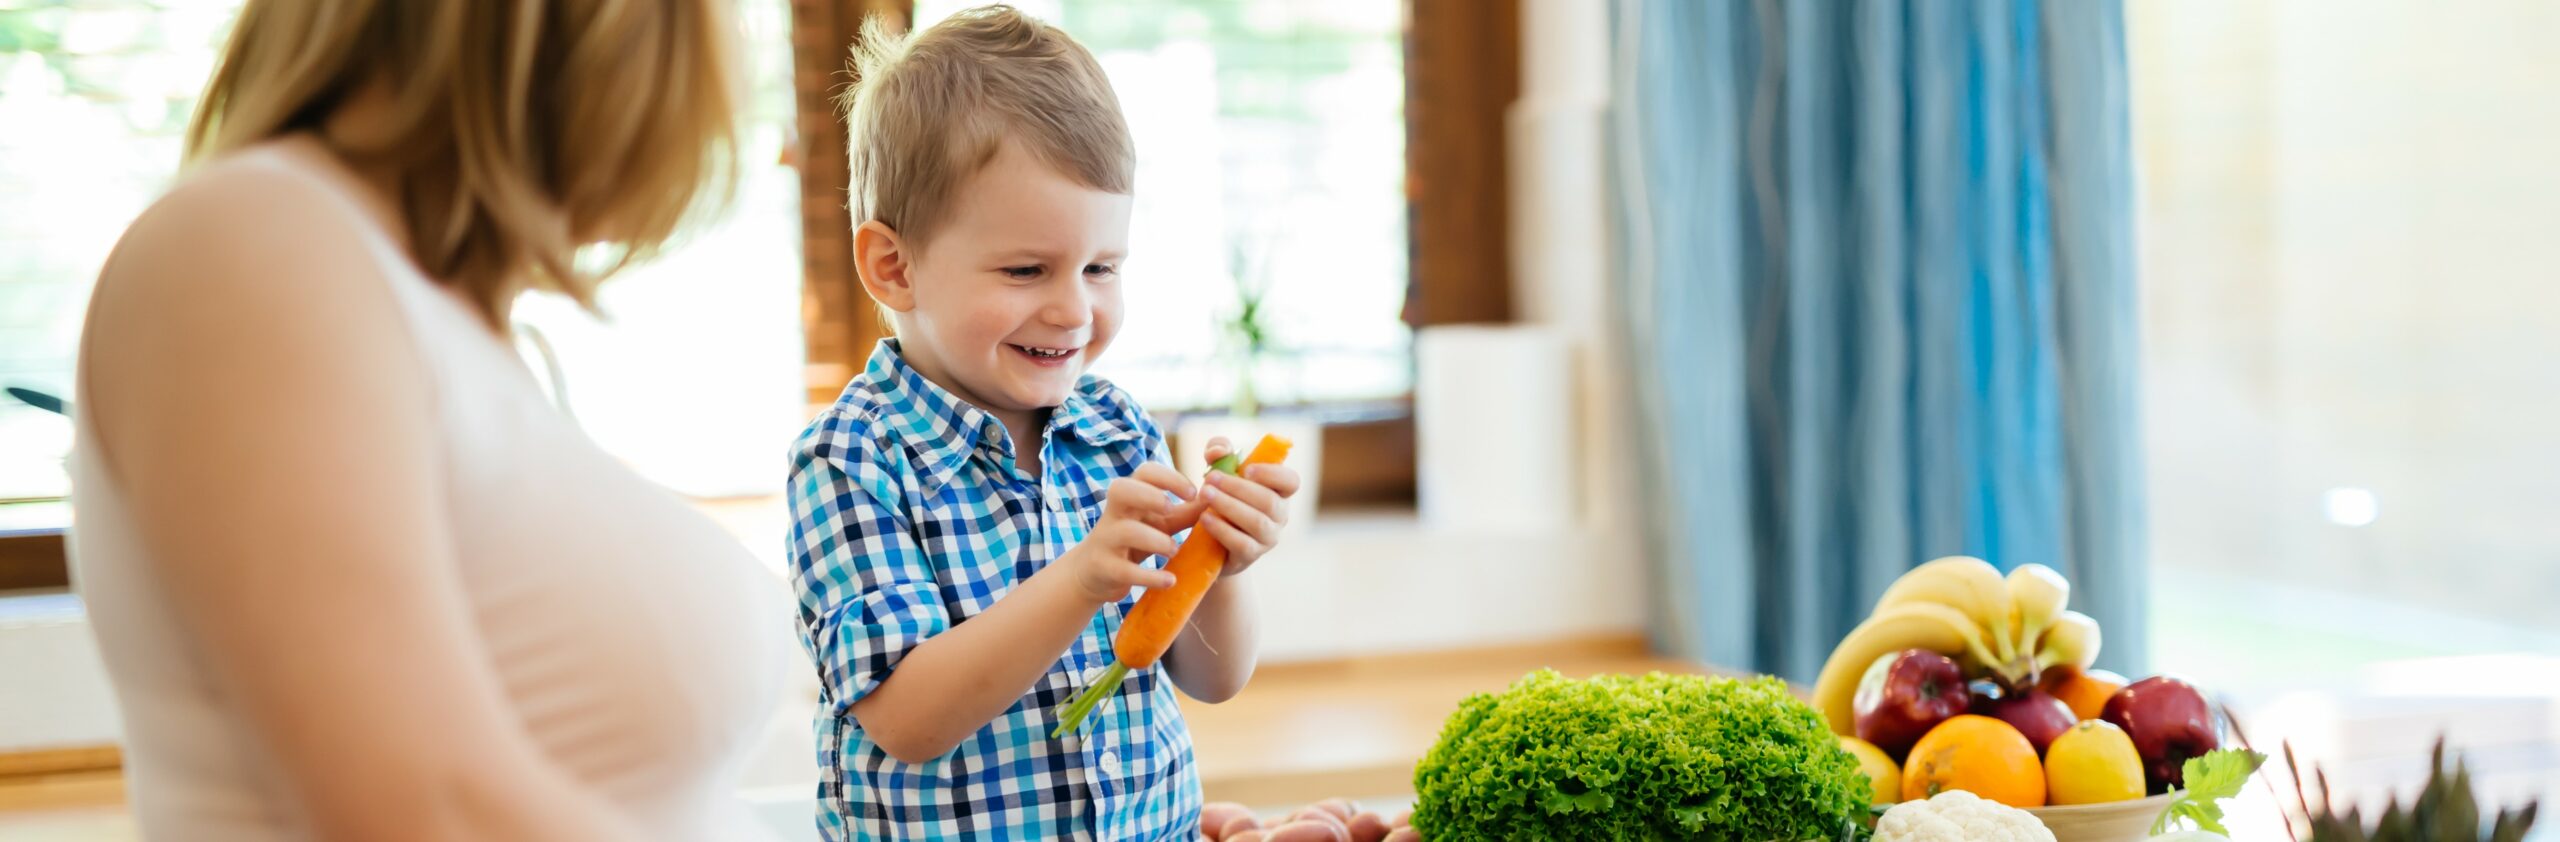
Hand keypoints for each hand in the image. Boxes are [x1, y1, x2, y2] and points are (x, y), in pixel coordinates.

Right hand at [1058, 462, 1205, 603]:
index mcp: (1130, 497)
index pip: (1144, 472)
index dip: (1169, 477)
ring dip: (1156, 540)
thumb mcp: (1160, 523)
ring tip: (1174, 550)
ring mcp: (1106, 539)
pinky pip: (1125, 569)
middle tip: (1172, 509)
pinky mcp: (1104, 567)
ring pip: (1127, 531)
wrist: (1095, 572)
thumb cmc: (1134, 539)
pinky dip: (1150, 576)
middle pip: (1122, 489)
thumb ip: (1186, 512)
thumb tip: (1214, 499)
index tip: (1192, 492)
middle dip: (1150, 496)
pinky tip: (1170, 580)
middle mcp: (1114, 513)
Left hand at [1194, 436, 1302, 575]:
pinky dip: (1222, 529)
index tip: (1247, 469)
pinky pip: (1242, 543)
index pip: (1291, 482)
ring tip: (1205, 494)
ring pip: (1257, 522)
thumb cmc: (1221, 498)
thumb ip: (1219, 452)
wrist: (1207, 541)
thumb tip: (1219, 451)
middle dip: (1239, 488)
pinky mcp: (1250, 556)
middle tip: (1210, 478)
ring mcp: (1267, 539)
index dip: (1273, 474)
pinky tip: (1205, 517)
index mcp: (1278, 492)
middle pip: (1270, 501)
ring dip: (1229, 506)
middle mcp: (1279, 516)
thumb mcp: (1219, 470)